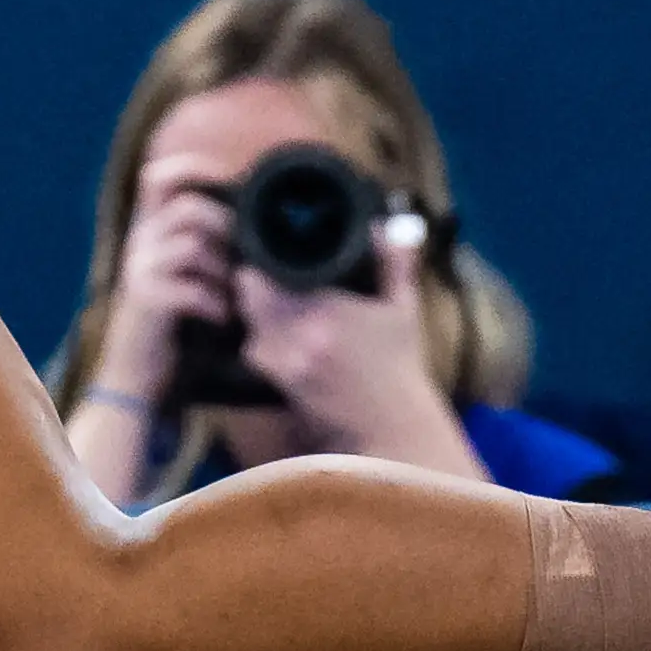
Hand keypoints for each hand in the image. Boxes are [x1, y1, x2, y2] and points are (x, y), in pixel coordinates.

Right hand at [83, 157, 235, 409]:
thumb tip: (260, 225)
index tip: (231, 176)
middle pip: (188, 208)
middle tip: (247, 259)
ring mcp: (140, 270)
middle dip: (227, 228)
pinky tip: (223, 319)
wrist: (137, 376)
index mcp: (150, 230)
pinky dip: (216, 303)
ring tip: (236, 296)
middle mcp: (140, 243)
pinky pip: (192, 289)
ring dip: (225, 271)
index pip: (159, 177)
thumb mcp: (189, 276)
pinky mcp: (146, 301)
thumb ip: (211, 247)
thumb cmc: (175, 325)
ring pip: (192, 246)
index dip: (194, 166)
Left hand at [235, 221, 480, 477]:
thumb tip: (388, 226)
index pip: (263, 275)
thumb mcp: (403, 309)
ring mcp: (285, 364)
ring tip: (274, 302)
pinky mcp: (281, 385)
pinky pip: (255, 354)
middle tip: (267, 272)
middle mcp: (297, 337)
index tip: (269, 250)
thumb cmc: (400, 366)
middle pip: (247, 297)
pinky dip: (260, 342)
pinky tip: (280, 335)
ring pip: (247, 326)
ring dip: (254, 313)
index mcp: (324, 310)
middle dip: (253, 283)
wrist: (393, 424)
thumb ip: (394, 263)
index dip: (258, 259)